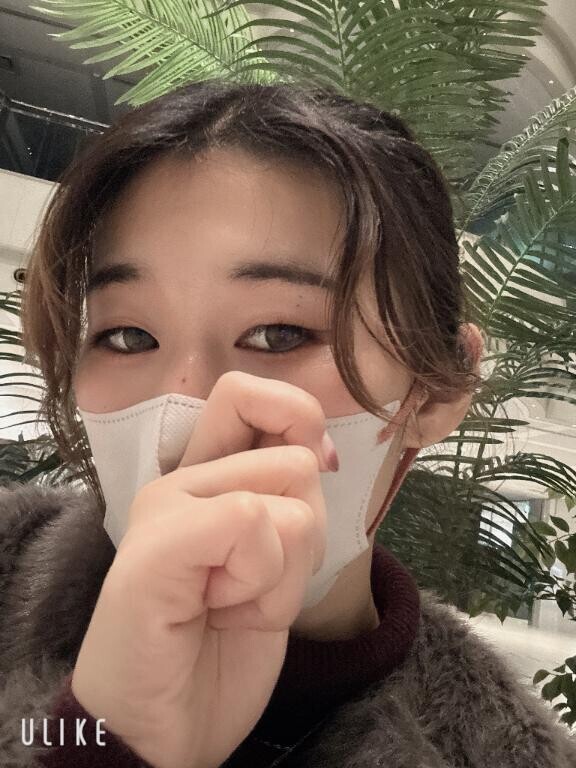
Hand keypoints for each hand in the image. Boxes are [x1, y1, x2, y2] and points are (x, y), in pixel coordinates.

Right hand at [71, 371, 335, 767]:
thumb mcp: (276, 565)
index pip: (250, 392)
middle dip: (304, 530)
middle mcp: (183, 479)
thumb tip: (321, 451)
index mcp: (205, 476)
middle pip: (294, 454)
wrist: (159, 730)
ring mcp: (165, 506)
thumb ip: (290, 500)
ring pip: (290, 500)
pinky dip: (263, 585)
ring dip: (284, 573)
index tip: (314, 475)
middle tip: (257, 578)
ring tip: (233, 604)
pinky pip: (252, 524)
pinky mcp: (159, 542)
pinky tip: (221, 612)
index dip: (299, 418)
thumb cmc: (217, 650)